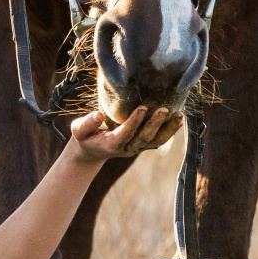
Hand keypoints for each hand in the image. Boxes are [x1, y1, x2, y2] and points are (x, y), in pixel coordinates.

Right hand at [67, 105, 181, 164]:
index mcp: (111, 144)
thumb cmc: (85, 136)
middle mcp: (127, 148)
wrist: (92, 150)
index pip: (125, 133)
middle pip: (144, 137)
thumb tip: (98, 115)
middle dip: (155, 124)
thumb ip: (87, 123)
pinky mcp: (142, 145)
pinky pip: (158, 140)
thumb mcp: (79, 129)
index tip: (143, 107)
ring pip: (155, 140)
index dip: (134, 121)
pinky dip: (169, 131)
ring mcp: (136, 148)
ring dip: (168, 129)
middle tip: (164, 109)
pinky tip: (178, 119)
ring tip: (179, 115)